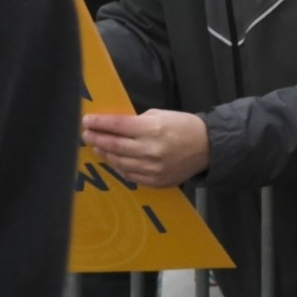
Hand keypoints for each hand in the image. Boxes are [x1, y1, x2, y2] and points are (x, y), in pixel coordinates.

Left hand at [81, 109, 210, 186]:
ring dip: (105, 153)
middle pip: (113, 145)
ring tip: (98, 147)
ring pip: (118, 162)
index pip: (117, 126)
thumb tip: (114, 127)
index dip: (99, 123)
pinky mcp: (155, 180)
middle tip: (86, 134)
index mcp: (152, 129)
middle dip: (96, 138)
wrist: (209, 147)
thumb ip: (138, 121)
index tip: (86, 120)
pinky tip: (114, 160)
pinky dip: (119, 166)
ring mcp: (151, 168)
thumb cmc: (184, 126)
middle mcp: (149, 150)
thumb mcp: (162, 115)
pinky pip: (129, 174)